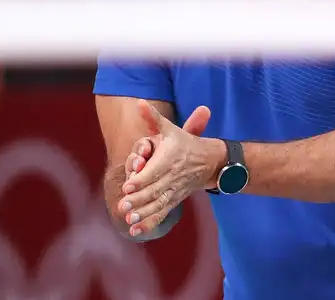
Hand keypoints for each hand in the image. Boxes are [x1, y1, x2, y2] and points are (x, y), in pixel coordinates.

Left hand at [118, 100, 223, 237]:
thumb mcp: (171, 129)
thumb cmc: (185, 143)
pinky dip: (149, 224)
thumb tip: (139, 102)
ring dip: (143, 213)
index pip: (154, 171)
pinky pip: (162, 214)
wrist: (210, 162)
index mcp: (170, 158)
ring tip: (128, 220)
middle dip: (138, 199)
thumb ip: (153, 118)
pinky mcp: (174, 200)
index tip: (127, 186)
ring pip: (158, 204)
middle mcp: (172, 176)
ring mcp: (174, 190)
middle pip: (154, 190)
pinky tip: (135, 232)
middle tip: (123, 205)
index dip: (141, 179)